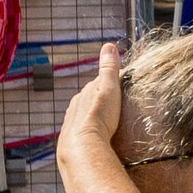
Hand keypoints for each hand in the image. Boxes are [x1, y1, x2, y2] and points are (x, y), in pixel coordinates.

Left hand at [61, 39, 125, 154]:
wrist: (82, 146)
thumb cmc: (99, 117)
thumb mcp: (109, 89)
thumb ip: (109, 69)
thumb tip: (109, 46)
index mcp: (85, 92)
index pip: (98, 84)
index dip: (110, 85)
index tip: (121, 88)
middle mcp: (75, 105)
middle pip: (90, 99)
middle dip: (101, 101)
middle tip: (116, 106)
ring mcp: (71, 121)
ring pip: (84, 115)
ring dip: (94, 117)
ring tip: (106, 123)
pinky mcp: (71, 138)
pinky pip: (81, 130)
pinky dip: (88, 131)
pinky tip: (96, 137)